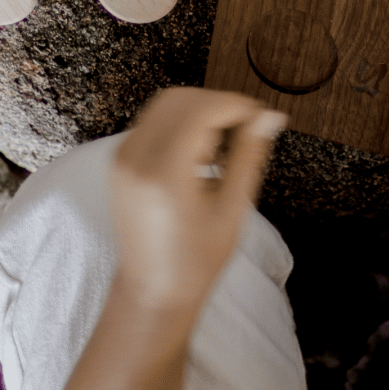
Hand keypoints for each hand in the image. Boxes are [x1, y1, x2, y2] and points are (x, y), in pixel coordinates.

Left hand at [110, 87, 286, 320]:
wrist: (152, 290)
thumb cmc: (194, 261)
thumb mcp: (231, 209)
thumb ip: (249, 156)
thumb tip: (269, 117)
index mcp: (164, 173)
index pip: (202, 110)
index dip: (236, 105)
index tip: (259, 116)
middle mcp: (136, 159)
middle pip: (180, 99)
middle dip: (217, 104)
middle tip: (245, 128)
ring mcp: (122, 158)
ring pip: (164, 104)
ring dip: (198, 111)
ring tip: (221, 146)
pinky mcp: (119, 161)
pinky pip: (150, 122)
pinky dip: (178, 123)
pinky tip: (199, 153)